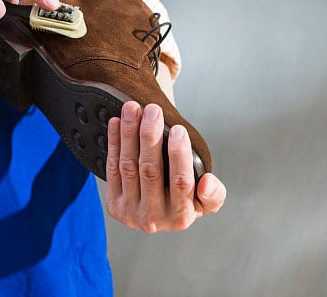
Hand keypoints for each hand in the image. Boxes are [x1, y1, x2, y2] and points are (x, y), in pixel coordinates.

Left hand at [105, 101, 225, 232]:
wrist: (157, 212)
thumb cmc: (185, 200)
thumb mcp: (206, 202)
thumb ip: (214, 195)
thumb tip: (206, 182)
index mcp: (181, 216)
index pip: (181, 182)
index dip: (179, 154)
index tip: (178, 129)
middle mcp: (154, 218)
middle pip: (151, 171)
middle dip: (151, 136)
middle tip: (153, 110)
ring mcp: (130, 212)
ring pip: (129, 166)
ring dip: (129, 134)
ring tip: (133, 108)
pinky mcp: (113, 203)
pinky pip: (112, 168)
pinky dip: (115, 142)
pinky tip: (117, 122)